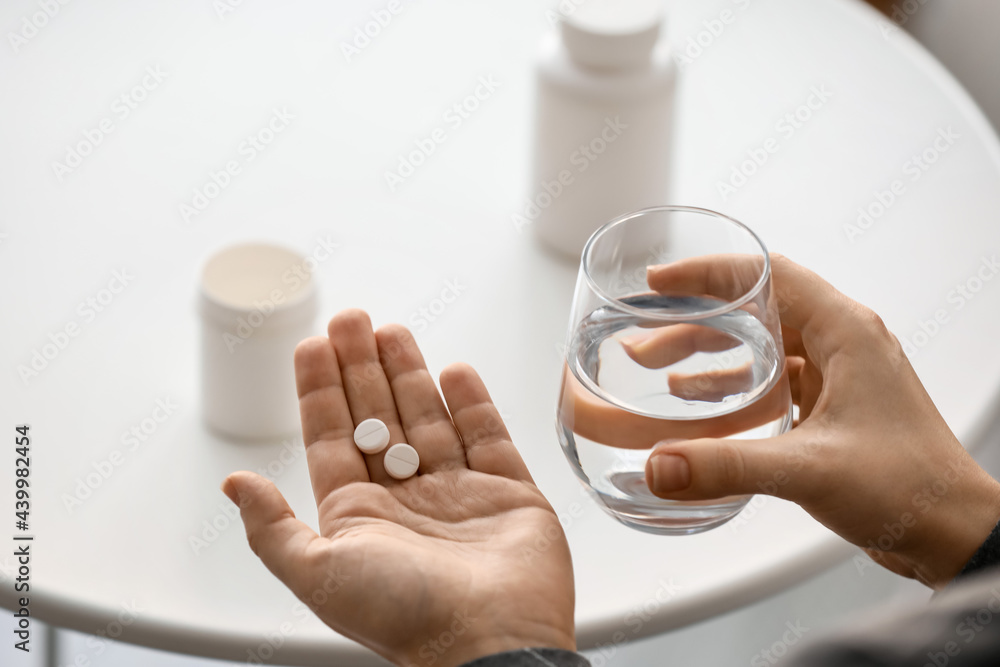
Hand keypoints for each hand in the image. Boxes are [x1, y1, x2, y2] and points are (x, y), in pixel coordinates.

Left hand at [222, 310, 574, 666]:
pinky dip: (472, 403)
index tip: (312, 345)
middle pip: (378, 417)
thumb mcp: (318, 573)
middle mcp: (407, 501)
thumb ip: (273, 528)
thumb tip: (234, 485)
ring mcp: (459, 495)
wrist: (492, 642)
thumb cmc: (404, 614)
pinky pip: (488, 436)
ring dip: (409, 373)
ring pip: (428, 419)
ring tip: (391, 329)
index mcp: (361, 517)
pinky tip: (454, 371)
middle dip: (361, 367)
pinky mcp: (510, 494)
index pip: (332, 437)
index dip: (320, 390)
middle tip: (351, 318)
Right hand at [637, 254, 999, 587]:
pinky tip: (697, 403)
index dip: (709, 272)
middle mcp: (843, 344)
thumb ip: (728, 466)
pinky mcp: (832, 407)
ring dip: (709, 354)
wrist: (952, 532)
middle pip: (756, 310)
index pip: (768, 274)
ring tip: (658, 366)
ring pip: (761, 345)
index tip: (661, 281)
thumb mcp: (809, 470)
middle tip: (646, 334)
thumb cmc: (910, 486)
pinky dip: (731, 386)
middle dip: (696, 320)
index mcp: (846, 332)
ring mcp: (839, 375)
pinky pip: (771, 381)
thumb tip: (660, 465)